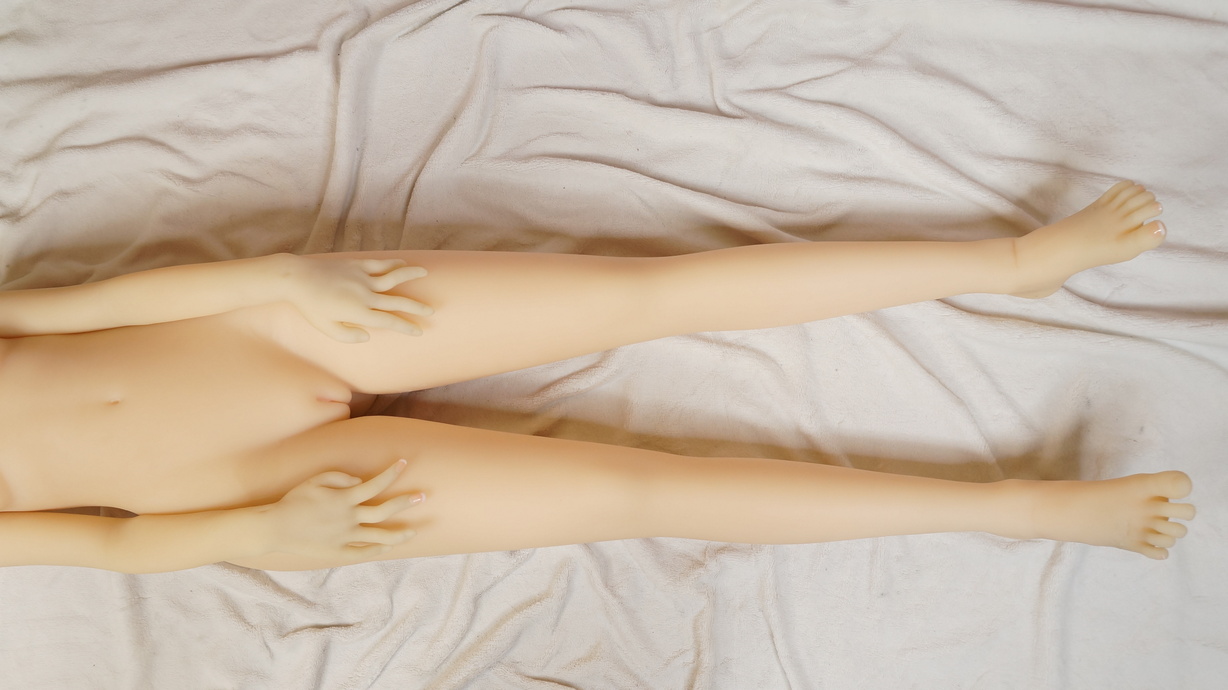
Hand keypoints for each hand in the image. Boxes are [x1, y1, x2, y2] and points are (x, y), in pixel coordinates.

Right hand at [263, 459, 422, 560]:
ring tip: (415, 531)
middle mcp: (349, 518)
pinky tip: (389, 547)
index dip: (391, 472)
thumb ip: (340, 477)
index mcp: (344, 498)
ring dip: (400, 533)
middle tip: (423, 496)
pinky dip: (379, 550)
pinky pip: (364, 552)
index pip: (376, 483)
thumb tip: (360, 481)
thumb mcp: (315, 480)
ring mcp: (346, 537)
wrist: (275, 528)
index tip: (404, 462)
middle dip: (406, 502)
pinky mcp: (339, 552)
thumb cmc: (294, 500)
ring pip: (381, 536)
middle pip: (385, 510)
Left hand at [280, 254, 433, 342]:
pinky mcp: (356, 265)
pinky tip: (403, 263)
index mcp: (359, 313)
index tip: (419, 330)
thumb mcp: (327, 329)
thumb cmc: (310, 307)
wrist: (296, 279)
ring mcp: (362, 278)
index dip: (406, 326)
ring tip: (425, 272)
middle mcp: (365, 295)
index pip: (389, 321)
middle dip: (416, 307)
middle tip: (431, 311)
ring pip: (392, 276)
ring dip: (411, 274)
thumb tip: (367, 335)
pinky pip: (379, 265)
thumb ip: (348, 336)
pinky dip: (393, 264)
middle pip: (397, 301)